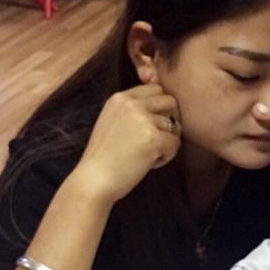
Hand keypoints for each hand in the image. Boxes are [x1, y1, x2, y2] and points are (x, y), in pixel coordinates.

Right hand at [73, 85, 180, 203]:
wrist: (93, 180)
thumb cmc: (103, 157)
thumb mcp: (112, 122)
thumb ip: (132, 111)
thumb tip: (161, 104)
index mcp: (120, 98)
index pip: (155, 89)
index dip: (160, 107)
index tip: (154, 124)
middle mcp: (132, 103)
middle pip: (170, 101)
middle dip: (171, 119)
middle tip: (160, 138)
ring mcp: (143, 119)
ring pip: (174, 125)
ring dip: (167, 142)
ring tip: (149, 155)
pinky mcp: (153, 138)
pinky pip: (176, 143)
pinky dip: (168, 156)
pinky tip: (152, 163)